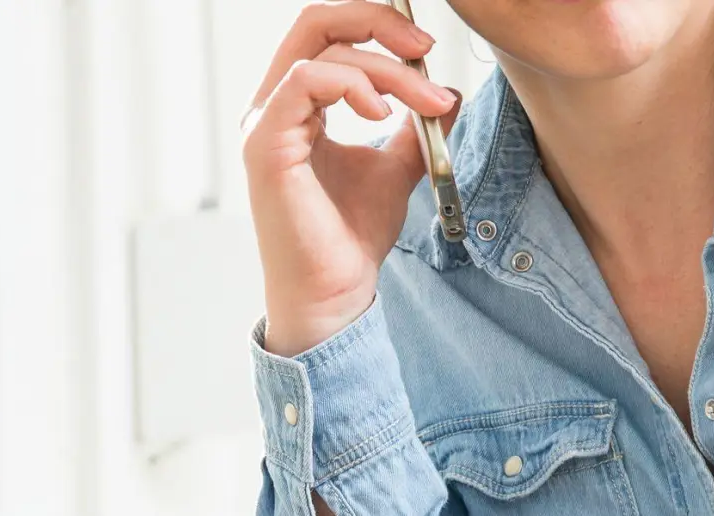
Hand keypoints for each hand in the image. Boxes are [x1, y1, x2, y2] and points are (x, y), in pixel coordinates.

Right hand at [242, 1, 460, 357]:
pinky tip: (382, 115)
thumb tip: (448, 93)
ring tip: (427, 105)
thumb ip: (414, 128)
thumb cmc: (352, 236)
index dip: (378, 25)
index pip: (329, 33)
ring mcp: (265, 121)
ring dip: (387, 71)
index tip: (427, 51)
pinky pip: (305, 80)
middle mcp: (274, 105)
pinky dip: (353, 85)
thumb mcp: (396, 169)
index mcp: (299, 104)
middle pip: (316, 22)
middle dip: (379, 22)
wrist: (336, 290)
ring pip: (323, 51)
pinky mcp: (265, 142)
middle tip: (425, 49)